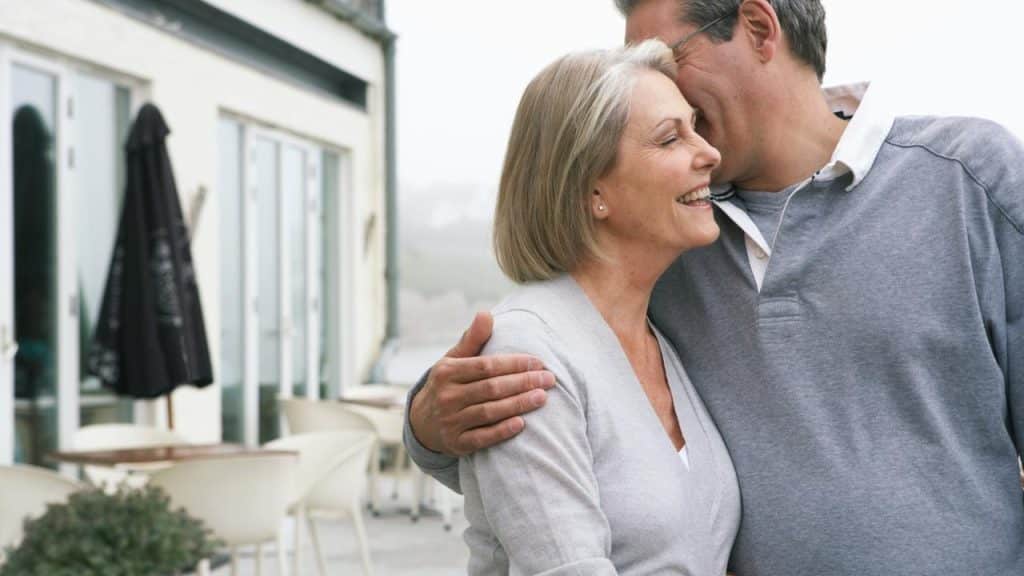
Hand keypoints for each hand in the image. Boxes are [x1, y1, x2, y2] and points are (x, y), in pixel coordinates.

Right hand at [409, 311, 555, 455]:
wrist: (421, 423)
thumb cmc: (447, 385)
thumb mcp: (453, 360)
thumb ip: (472, 339)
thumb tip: (486, 314)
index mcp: (447, 372)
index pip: (486, 366)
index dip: (514, 364)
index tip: (539, 362)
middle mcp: (446, 396)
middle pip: (491, 388)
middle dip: (523, 383)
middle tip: (549, 379)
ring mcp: (450, 421)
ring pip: (489, 412)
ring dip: (518, 405)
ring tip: (542, 398)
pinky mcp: (456, 444)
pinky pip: (482, 438)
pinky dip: (502, 431)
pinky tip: (522, 424)